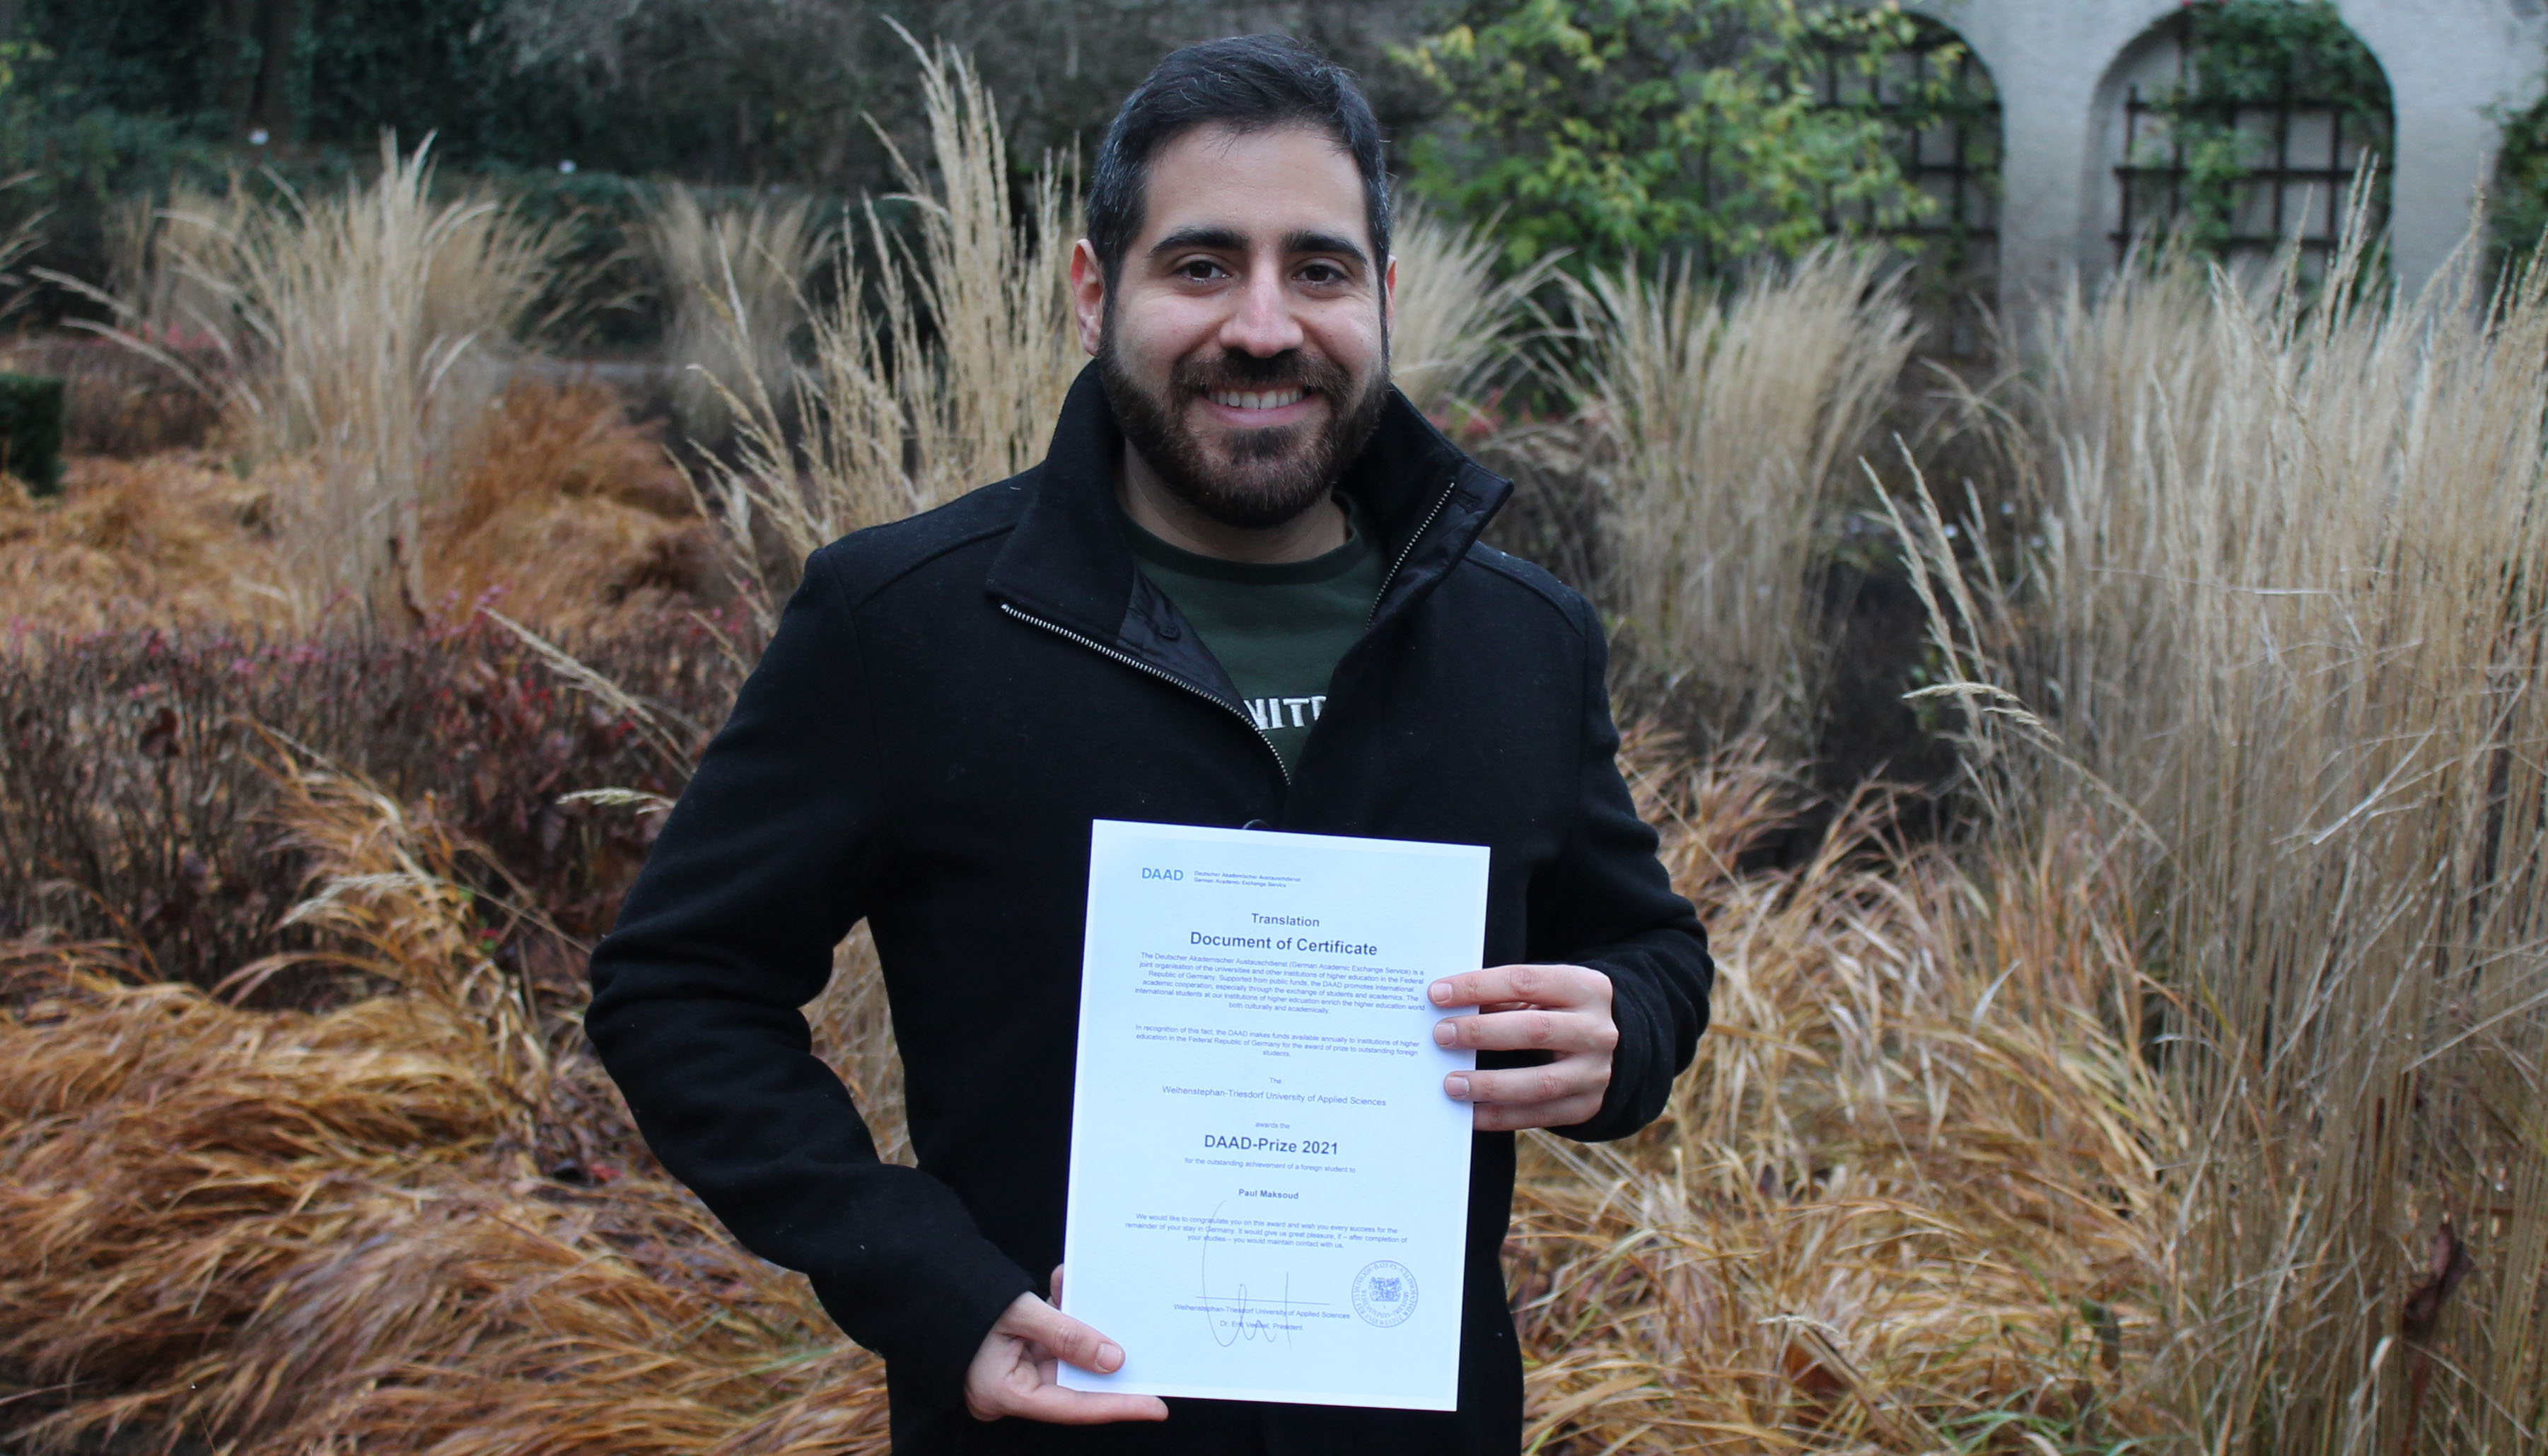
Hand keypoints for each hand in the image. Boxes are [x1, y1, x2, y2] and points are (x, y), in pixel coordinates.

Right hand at [964, 1265, 1169, 1424]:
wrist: (922, 1280)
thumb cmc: (962, 1300)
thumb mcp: (1018, 1314)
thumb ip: (1067, 1335)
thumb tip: (1114, 1361)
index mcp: (1005, 1393)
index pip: (1073, 1407)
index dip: (1117, 1406)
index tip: (1156, 1407)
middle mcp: (1013, 1389)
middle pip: (1074, 1384)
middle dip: (1108, 1363)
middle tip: (1150, 1355)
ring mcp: (1015, 1370)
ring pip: (1066, 1357)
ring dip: (1086, 1328)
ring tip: (1110, 1302)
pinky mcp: (1017, 1351)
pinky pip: (1052, 1338)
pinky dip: (1065, 1314)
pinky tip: (1068, 1284)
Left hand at [1428, 963, 1616, 1131]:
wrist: (1607, 1048)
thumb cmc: (1558, 1012)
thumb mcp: (1543, 995)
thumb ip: (1503, 998)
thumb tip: (1444, 1008)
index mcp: (1585, 988)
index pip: (1525, 981)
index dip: (1478, 986)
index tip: (1437, 994)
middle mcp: (1596, 1030)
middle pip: (1535, 1030)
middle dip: (1481, 1032)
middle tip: (1441, 1034)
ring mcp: (1595, 1072)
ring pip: (1540, 1082)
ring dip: (1490, 1084)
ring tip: (1450, 1083)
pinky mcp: (1587, 1105)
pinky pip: (1539, 1116)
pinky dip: (1500, 1116)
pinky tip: (1470, 1113)